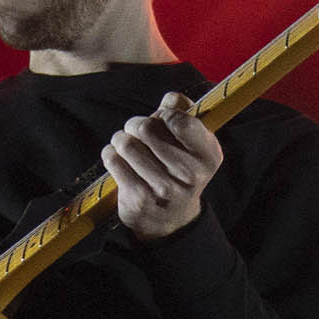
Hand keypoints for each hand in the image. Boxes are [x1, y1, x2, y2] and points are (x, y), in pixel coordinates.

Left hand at [106, 101, 223, 240]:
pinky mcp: (139, 198)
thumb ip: (184, 114)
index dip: (164, 113)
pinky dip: (111, 154)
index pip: (179, 119)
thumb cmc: (179, 170)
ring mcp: (164, 189)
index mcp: (208, 155)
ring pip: (126, 143)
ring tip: (127, 146)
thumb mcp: (193, 145)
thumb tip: (171, 98)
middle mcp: (190, 174)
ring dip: (121, 139)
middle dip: (136, 124)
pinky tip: (119, 160)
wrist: (171, 220)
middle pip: (147, 128)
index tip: (161, 119)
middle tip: (137, 131)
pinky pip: (113, 160)